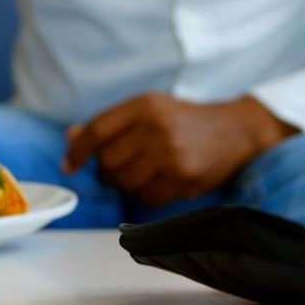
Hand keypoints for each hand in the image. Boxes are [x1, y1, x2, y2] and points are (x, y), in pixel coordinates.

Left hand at [63, 92, 297, 206]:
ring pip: (126, 184)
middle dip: (107, 173)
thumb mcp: (149, 110)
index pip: (96, 131)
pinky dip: (147, 196)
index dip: (77, 151)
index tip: (69, 165)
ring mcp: (171, 154)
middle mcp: (156, 127)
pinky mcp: (184, 177)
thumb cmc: (184, 120)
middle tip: (118, 170)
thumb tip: (71, 138)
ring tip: (144, 174)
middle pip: (108, 163)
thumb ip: (110, 124)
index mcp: (143, 105)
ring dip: (128, 185)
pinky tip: (161, 182)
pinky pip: (147, 198)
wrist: (235, 130)